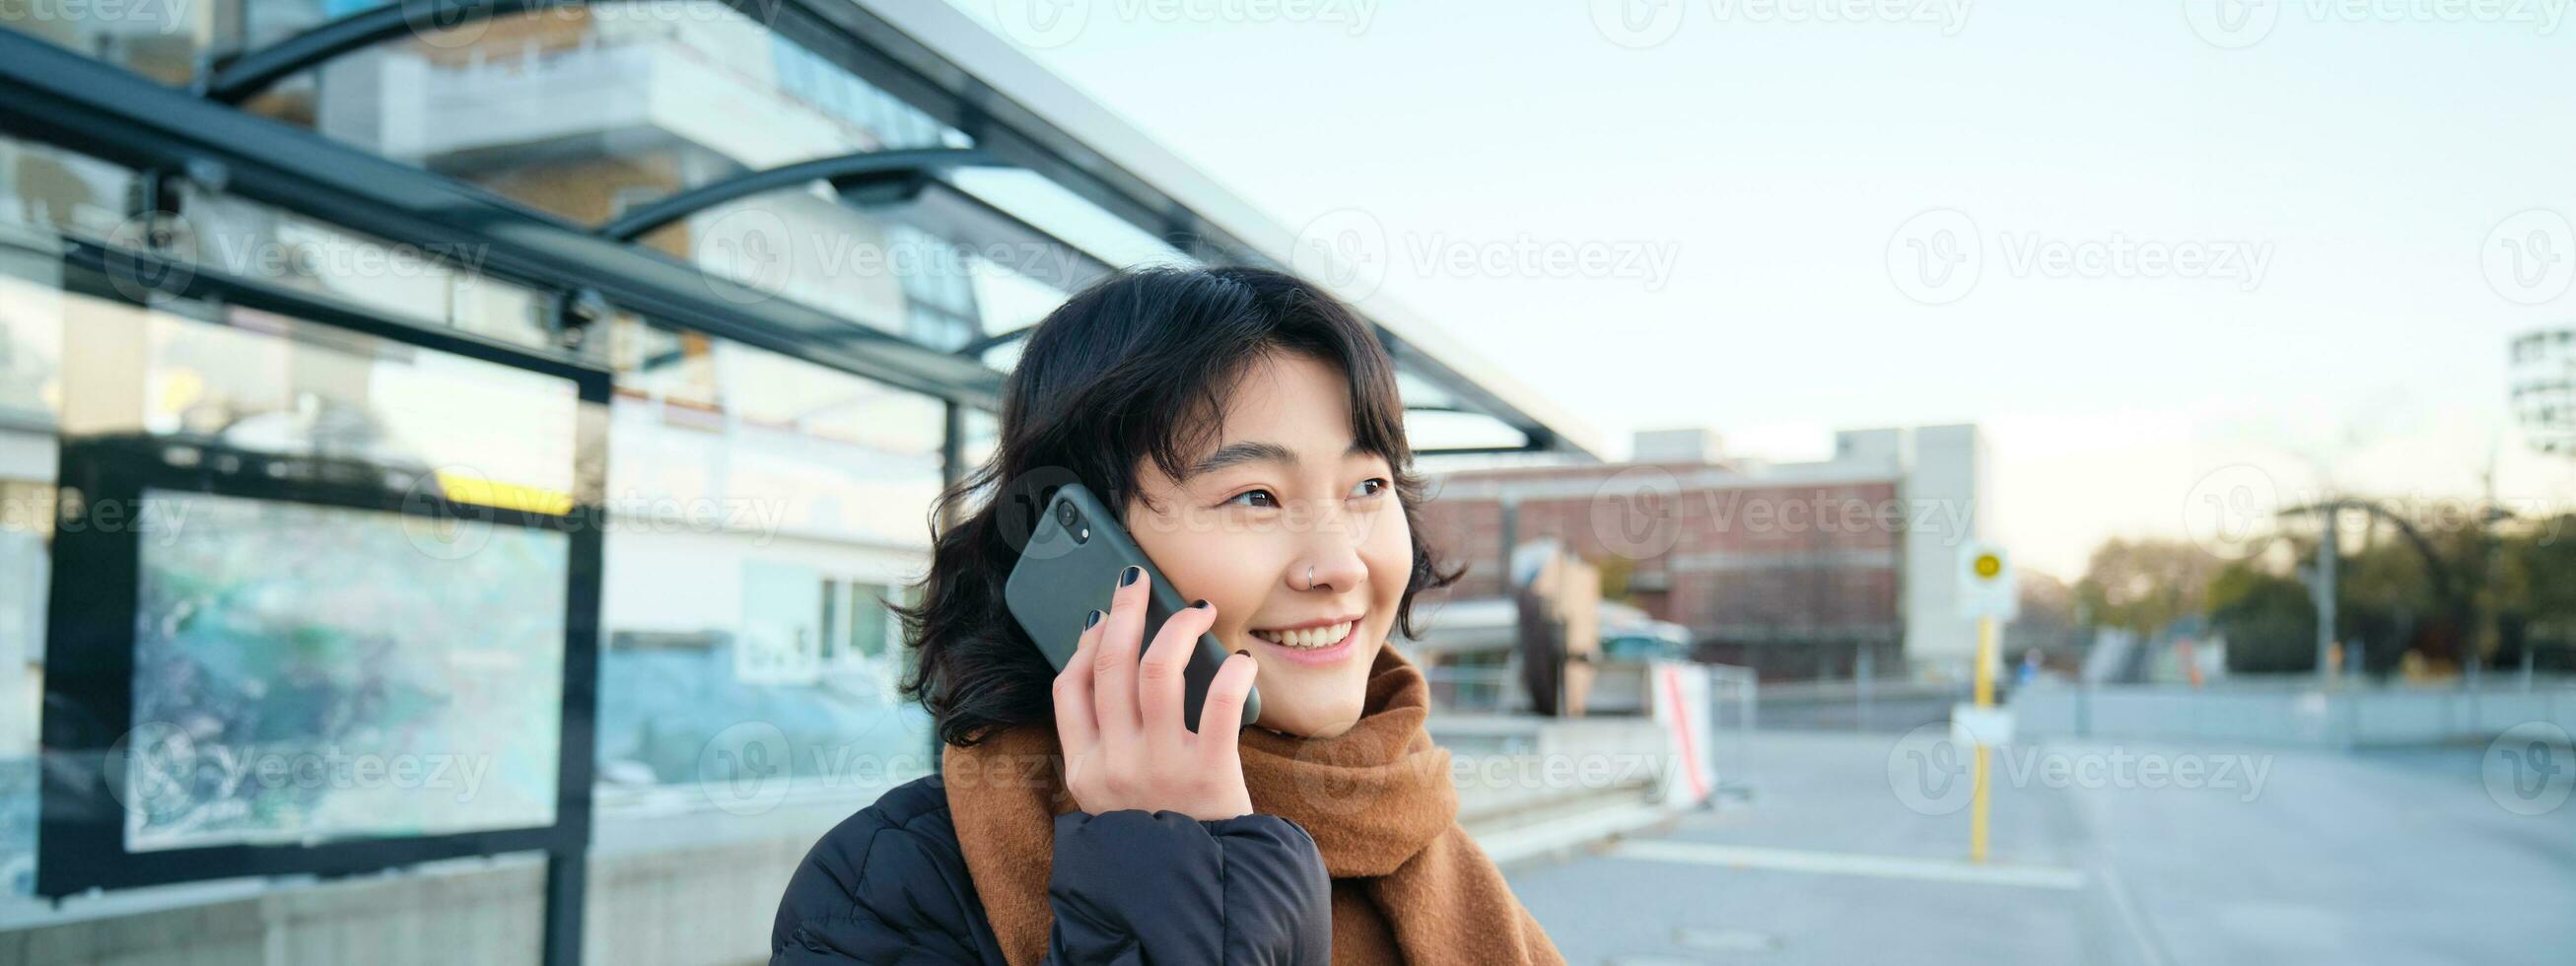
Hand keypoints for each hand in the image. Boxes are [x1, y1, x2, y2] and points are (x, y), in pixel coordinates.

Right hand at [1052, 565, 1259, 821]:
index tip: (1101, 617)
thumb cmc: (1161, 829)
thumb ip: (1108, 738)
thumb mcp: (1111, 795)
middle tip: (1140, 579)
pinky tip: (1238, 660)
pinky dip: (1231, 673)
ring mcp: (1161, 768)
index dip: (1083, 643)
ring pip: (1157, 670)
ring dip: (1177, 628)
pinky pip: (1221, 703)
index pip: (1067, 687)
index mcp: (1084, 769)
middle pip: (1110, 664)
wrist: (1197, 892)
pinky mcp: (1210, 773)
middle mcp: (1115, 765)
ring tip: (1197, 609)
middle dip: (1124, 610)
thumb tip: (1119, 654)